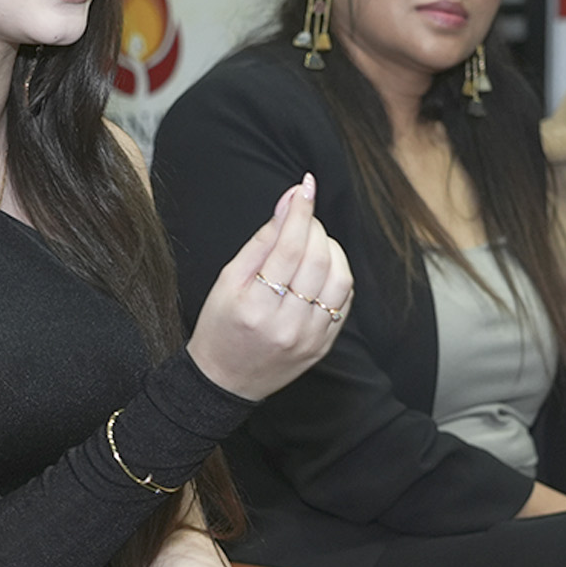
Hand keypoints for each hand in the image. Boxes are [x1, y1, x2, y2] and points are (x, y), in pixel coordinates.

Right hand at [186, 173, 353, 400]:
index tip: (305, 186)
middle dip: (315, 228)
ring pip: (340, 280)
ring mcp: (310, 338)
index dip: (301, 211)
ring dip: (332, 250)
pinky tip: (321, 269)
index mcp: (254, 306)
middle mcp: (286, 325)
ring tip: (313, 244)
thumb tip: (289, 201)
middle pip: (318, 260)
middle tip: (303, 219)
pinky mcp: (324, 346)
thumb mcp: (228, 280)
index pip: (289, 247)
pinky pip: (345, 301)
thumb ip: (261, 240)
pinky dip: (338, 276)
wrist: (226, 380)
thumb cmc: (220, 326)